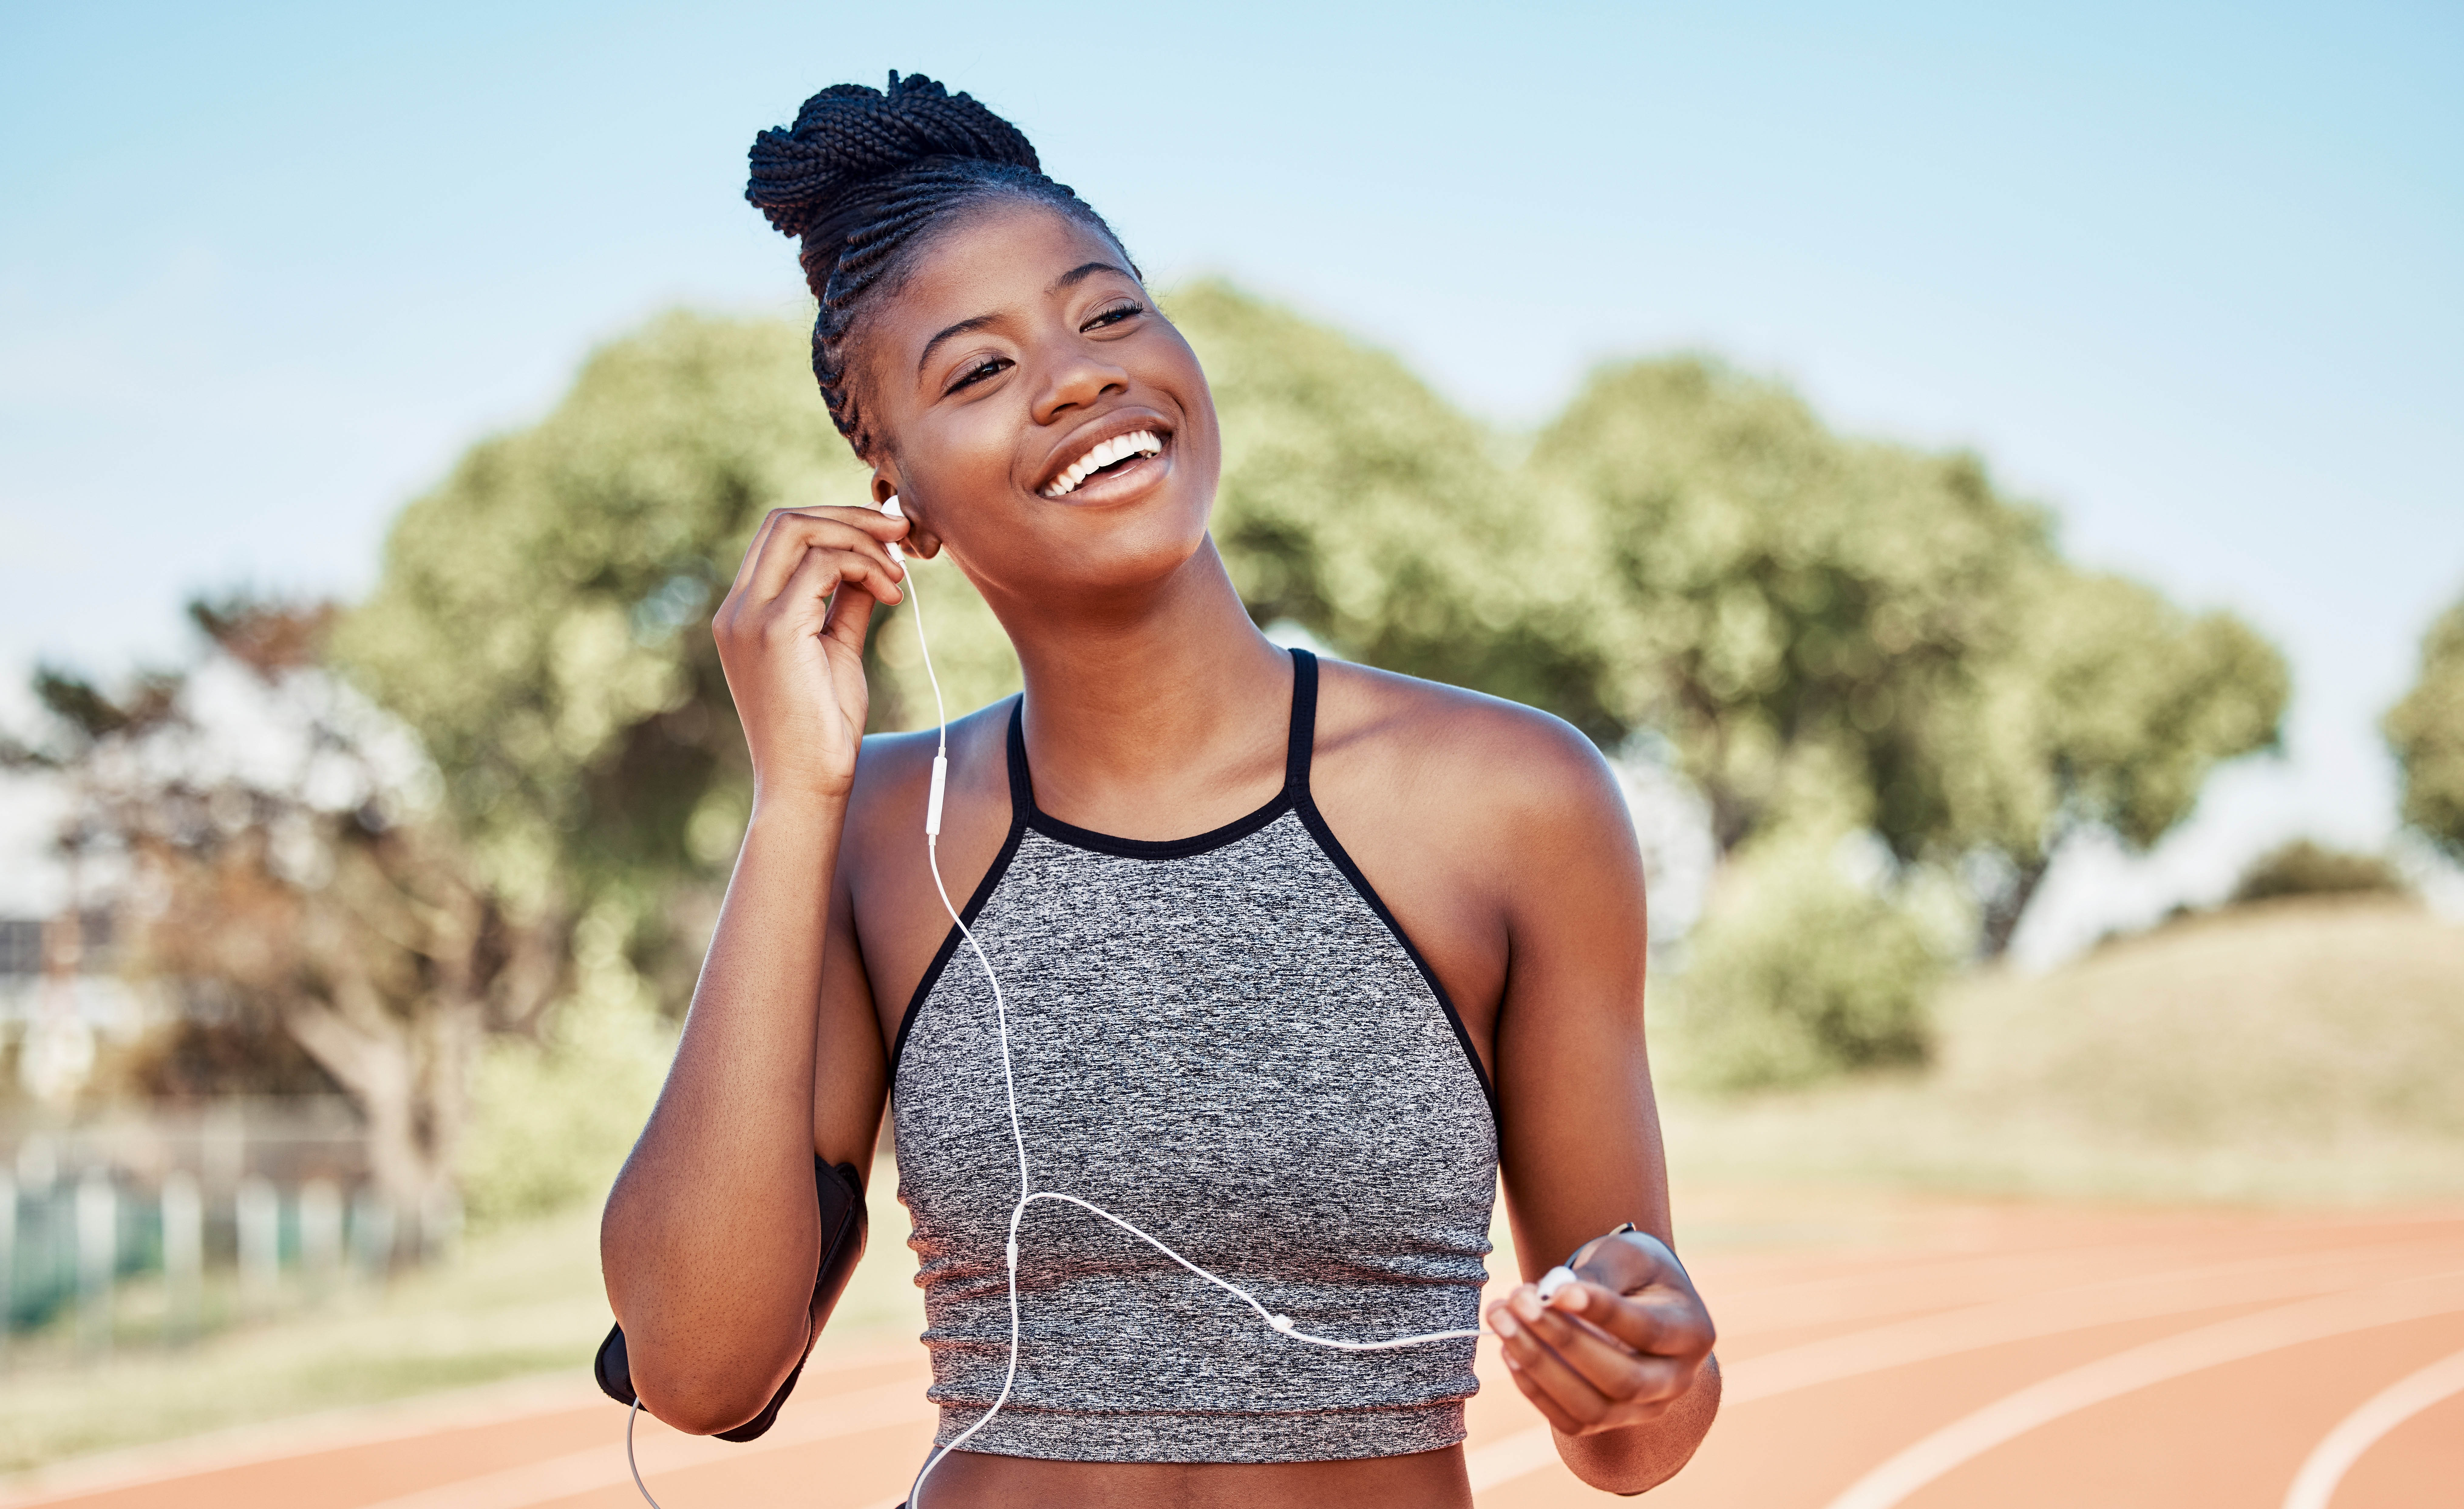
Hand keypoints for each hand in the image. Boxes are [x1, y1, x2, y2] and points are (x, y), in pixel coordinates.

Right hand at [711, 505, 908, 807]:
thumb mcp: (837, 649)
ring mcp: (748, 618)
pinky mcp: (773, 631)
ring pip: (799, 531)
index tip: (885, 539)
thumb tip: (871, 561)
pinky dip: (863, 567)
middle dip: (849, 518)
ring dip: (861, 541)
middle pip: (784, 520)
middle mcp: (736, 609)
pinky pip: (821, 565)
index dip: (834, 523)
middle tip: (901, 534)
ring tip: (899, 576)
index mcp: (743, 612)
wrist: (808, 785)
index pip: (779, 535)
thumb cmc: (823, 727)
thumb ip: (846, 603)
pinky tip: (891, 595)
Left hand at [1485, 1229, 1716, 1435]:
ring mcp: (1644, 1409)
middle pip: (1622, 1379)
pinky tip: (1509, 1351)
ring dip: (1539, 1366)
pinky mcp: (1610, 1421)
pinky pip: (1571, 1421)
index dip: (1602, 1313)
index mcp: (1692, 1332)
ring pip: (1593, 1409)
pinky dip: (1535, 1390)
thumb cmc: (1633, 1271)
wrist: (1637, 1298)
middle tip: (1518, 1302)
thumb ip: (1600, 1275)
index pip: (1647, 1331)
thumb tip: (1556, 1297)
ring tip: (1501, 1320)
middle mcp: (1676, 1380)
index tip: (1556, 1290)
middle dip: (1563, 1342)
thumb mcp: (1626, 1256)